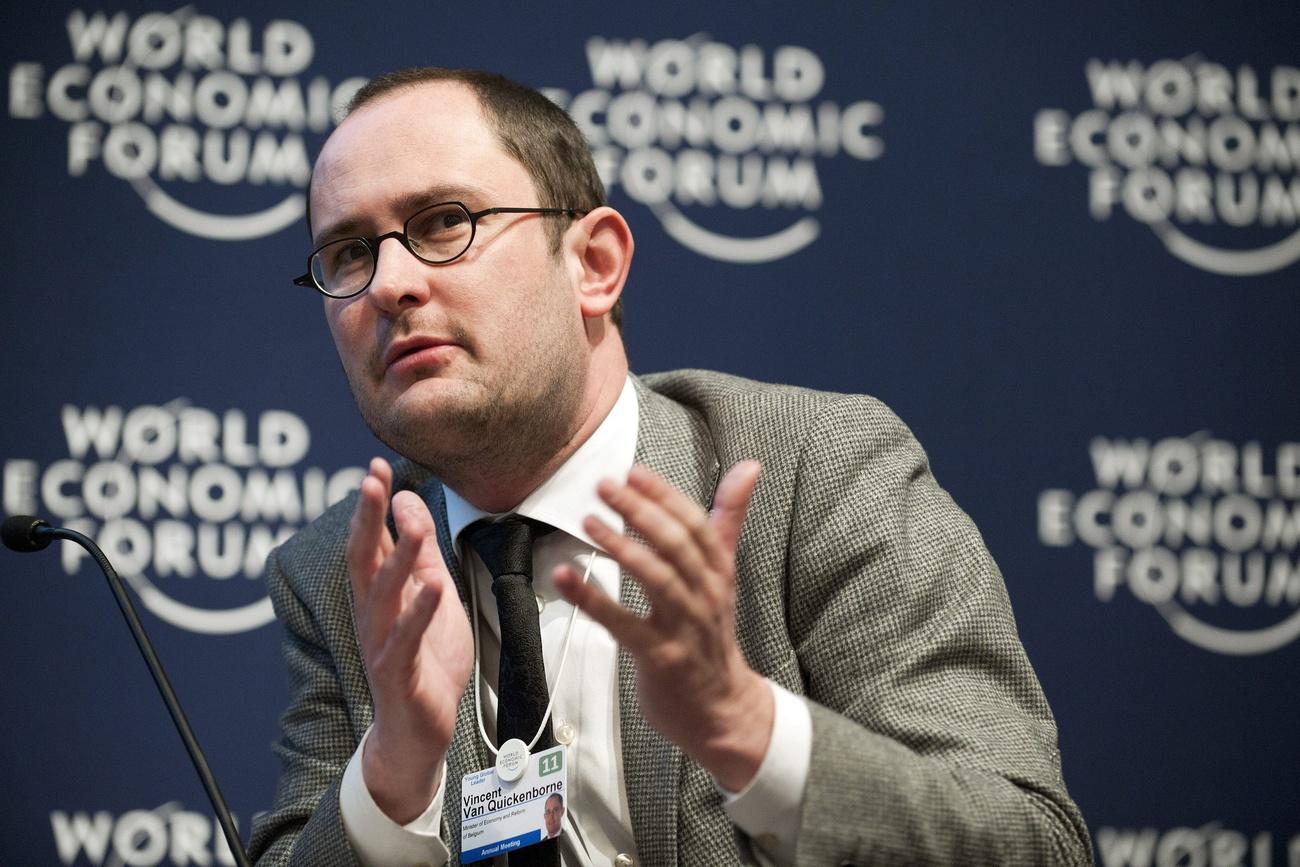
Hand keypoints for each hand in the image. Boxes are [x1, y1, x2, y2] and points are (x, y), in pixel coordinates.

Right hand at [348, 458, 472, 822]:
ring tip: (412, 525)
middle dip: (367, 518)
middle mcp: (372, 614)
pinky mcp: (400, 672)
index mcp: (379, 594)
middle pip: (364, 559)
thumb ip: (422, 552)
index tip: (375, 466)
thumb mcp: (431, 594)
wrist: (419, 731)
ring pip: (384, 594)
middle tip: (371, 480)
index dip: (371, 505)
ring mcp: (383, 643)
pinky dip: (419, 611)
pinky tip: (433, 587)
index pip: (369, 541)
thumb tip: (406, 501)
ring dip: (399, 557)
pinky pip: (407, 638)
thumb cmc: (426, 660)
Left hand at [553, 460, 771, 791]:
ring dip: (620, 546)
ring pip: (656, 578)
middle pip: (676, 545)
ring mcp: (685, 627)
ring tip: (588, 522)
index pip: (695, 524)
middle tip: (605, 487)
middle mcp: (706, 595)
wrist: (721, 708)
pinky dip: (591, 599)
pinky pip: (623, 623)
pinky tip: (564, 577)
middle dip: (640, 511)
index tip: (633, 472)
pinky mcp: (660, 657)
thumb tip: (749, 465)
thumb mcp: (724, 574)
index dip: (664, 495)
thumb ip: (728, 518)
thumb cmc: (711, 634)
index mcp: (719, 572)